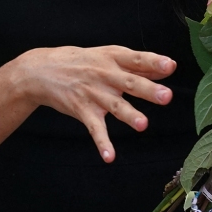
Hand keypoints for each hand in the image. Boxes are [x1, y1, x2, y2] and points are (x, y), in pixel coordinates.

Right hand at [15, 45, 175, 161]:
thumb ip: (138, 64)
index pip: (137, 59)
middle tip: (167, 96)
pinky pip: (94, 128)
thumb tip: (168, 68)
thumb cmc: (82, 61)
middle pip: (129, 83)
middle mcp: (105, 74)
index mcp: (113, 58)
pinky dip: (102, 142)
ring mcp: (93, 93)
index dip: (154, 62)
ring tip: (143, 125)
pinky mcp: (82, 110)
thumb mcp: (109, 55)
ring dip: (129, 115)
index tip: (170, 66)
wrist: (42, 70)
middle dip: (148, 90)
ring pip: (114, 105)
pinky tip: (109, 156)